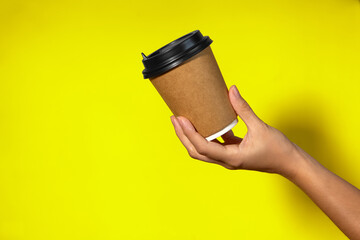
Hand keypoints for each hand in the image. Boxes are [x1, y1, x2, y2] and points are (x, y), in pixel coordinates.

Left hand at [170, 85, 301, 176]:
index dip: (189, 133)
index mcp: (231, 158)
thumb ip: (244, 109)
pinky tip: (203, 122)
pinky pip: (213, 146)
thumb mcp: (261, 127)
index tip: (179, 118)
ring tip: (183, 120)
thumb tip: (231, 90)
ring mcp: (228, 159)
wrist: (289, 163)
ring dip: (190, 137)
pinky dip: (204, 135)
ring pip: (202, 150)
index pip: (203, 147)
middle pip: (196, 151)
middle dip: (183, 136)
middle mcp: (226, 161)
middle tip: (175, 118)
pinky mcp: (231, 154)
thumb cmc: (278, 149)